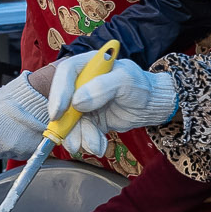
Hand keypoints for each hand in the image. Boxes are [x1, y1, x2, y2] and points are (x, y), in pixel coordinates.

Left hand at [0, 74, 53, 164]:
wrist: (42, 96)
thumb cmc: (14, 98)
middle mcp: (2, 147)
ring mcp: (17, 151)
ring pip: (1, 155)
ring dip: (2, 144)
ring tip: (10, 127)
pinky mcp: (30, 152)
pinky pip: (16, 153)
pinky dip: (16, 144)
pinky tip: (20, 131)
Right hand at [48, 55, 176, 160]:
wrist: (151, 106)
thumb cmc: (141, 86)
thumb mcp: (126, 81)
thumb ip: (103, 87)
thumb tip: (77, 101)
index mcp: (89, 65)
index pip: (66, 73)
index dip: (59, 92)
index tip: (59, 112)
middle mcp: (82, 83)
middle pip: (63, 100)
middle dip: (66, 123)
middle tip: (72, 140)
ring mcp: (84, 102)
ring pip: (71, 120)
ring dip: (79, 137)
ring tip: (94, 146)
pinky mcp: (89, 119)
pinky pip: (82, 132)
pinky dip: (88, 141)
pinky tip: (99, 146)